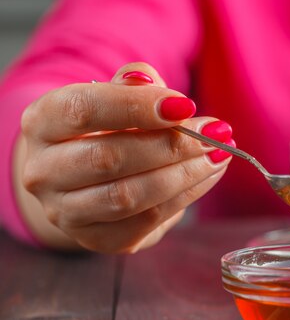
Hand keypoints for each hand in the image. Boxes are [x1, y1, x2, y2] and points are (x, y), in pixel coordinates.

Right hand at [16, 63, 233, 252]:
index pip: (83, 110)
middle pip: (109, 157)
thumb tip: (150, 80)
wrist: (87, 181)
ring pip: (129, 195)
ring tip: (218, 154)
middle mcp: (42, 172)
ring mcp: (66, 212)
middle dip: (172, 144)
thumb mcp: (114, 98)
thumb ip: (132, 86)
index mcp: (41, 124)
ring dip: (185, 174)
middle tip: (214, 132)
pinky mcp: (98, 239)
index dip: (136, 106)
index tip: (185, 105)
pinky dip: (186, 196)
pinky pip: (148, 219)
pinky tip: (208, 175)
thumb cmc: (106, 130)